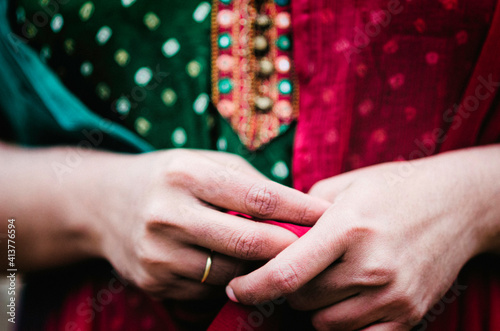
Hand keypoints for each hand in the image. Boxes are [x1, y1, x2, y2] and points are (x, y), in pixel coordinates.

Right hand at [88, 149, 329, 299]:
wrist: (106, 204)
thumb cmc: (169, 178)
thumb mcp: (205, 163)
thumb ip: (250, 184)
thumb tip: (300, 210)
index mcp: (185, 174)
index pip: (257, 196)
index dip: (299, 208)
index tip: (326, 216)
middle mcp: (167, 214)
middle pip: (247, 242)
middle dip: (288, 248)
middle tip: (312, 247)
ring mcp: (157, 253)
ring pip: (232, 273)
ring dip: (261, 268)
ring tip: (274, 257)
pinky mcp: (153, 281)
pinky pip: (209, 291)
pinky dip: (231, 282)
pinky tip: (236, 267)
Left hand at [226, 147, 499, 329]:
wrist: (458, 203)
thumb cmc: (395, 188)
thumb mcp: (345, 186)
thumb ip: (304, 211)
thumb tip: (269, 231)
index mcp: (348, 227)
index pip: (287, 272)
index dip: (253, 286)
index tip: (235, 290)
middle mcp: (370, 265)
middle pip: (302, 299)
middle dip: (285, 290)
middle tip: (287, 273)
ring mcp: (392, 295)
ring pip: (325, 323)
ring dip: (313, 307)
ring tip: (322, 280)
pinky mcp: (409, 314)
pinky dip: (341, 322)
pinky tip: (342, 299)